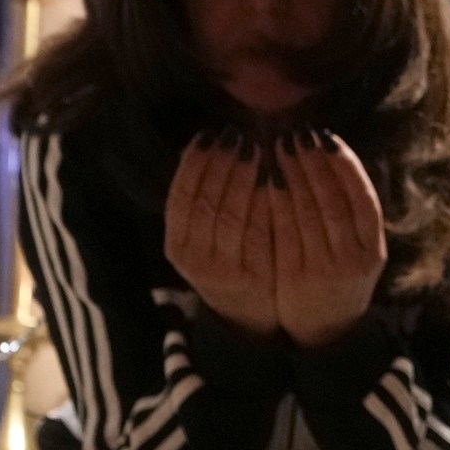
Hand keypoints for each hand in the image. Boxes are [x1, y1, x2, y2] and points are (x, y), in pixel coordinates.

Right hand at [164, 139, 278, 336]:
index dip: (193, 163)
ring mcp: (223, 269)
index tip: (208, 133)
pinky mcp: (254, 275)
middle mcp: (194, 258)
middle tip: (235, 134)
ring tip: (255, 147)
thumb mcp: (202, 235)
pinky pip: (259, 232)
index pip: (180, 196)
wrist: (247, 316)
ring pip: (231, 215)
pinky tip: (273, 176)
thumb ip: (202, 197)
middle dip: (220, 164)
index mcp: (177, 243)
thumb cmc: (226, 261)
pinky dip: (264, 202)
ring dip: (242, 177)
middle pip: (205, 203)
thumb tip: (201, 143)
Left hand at [274, 131, 387, 348]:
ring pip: (307, 214)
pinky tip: (267, 177)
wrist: (326, 328)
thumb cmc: (342, 273)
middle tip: (296, 133)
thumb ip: (355, 209)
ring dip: (293, 175)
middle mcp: (353, 258)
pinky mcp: (294, 276)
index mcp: (373, 246)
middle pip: (333, 202)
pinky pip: (284, 231)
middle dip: (313, 163)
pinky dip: (276, 201)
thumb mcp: (361, 246)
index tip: (327, 135)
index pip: (361, 197)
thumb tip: (342, 155)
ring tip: (279, 146)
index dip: (344, 164)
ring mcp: (324, 269)